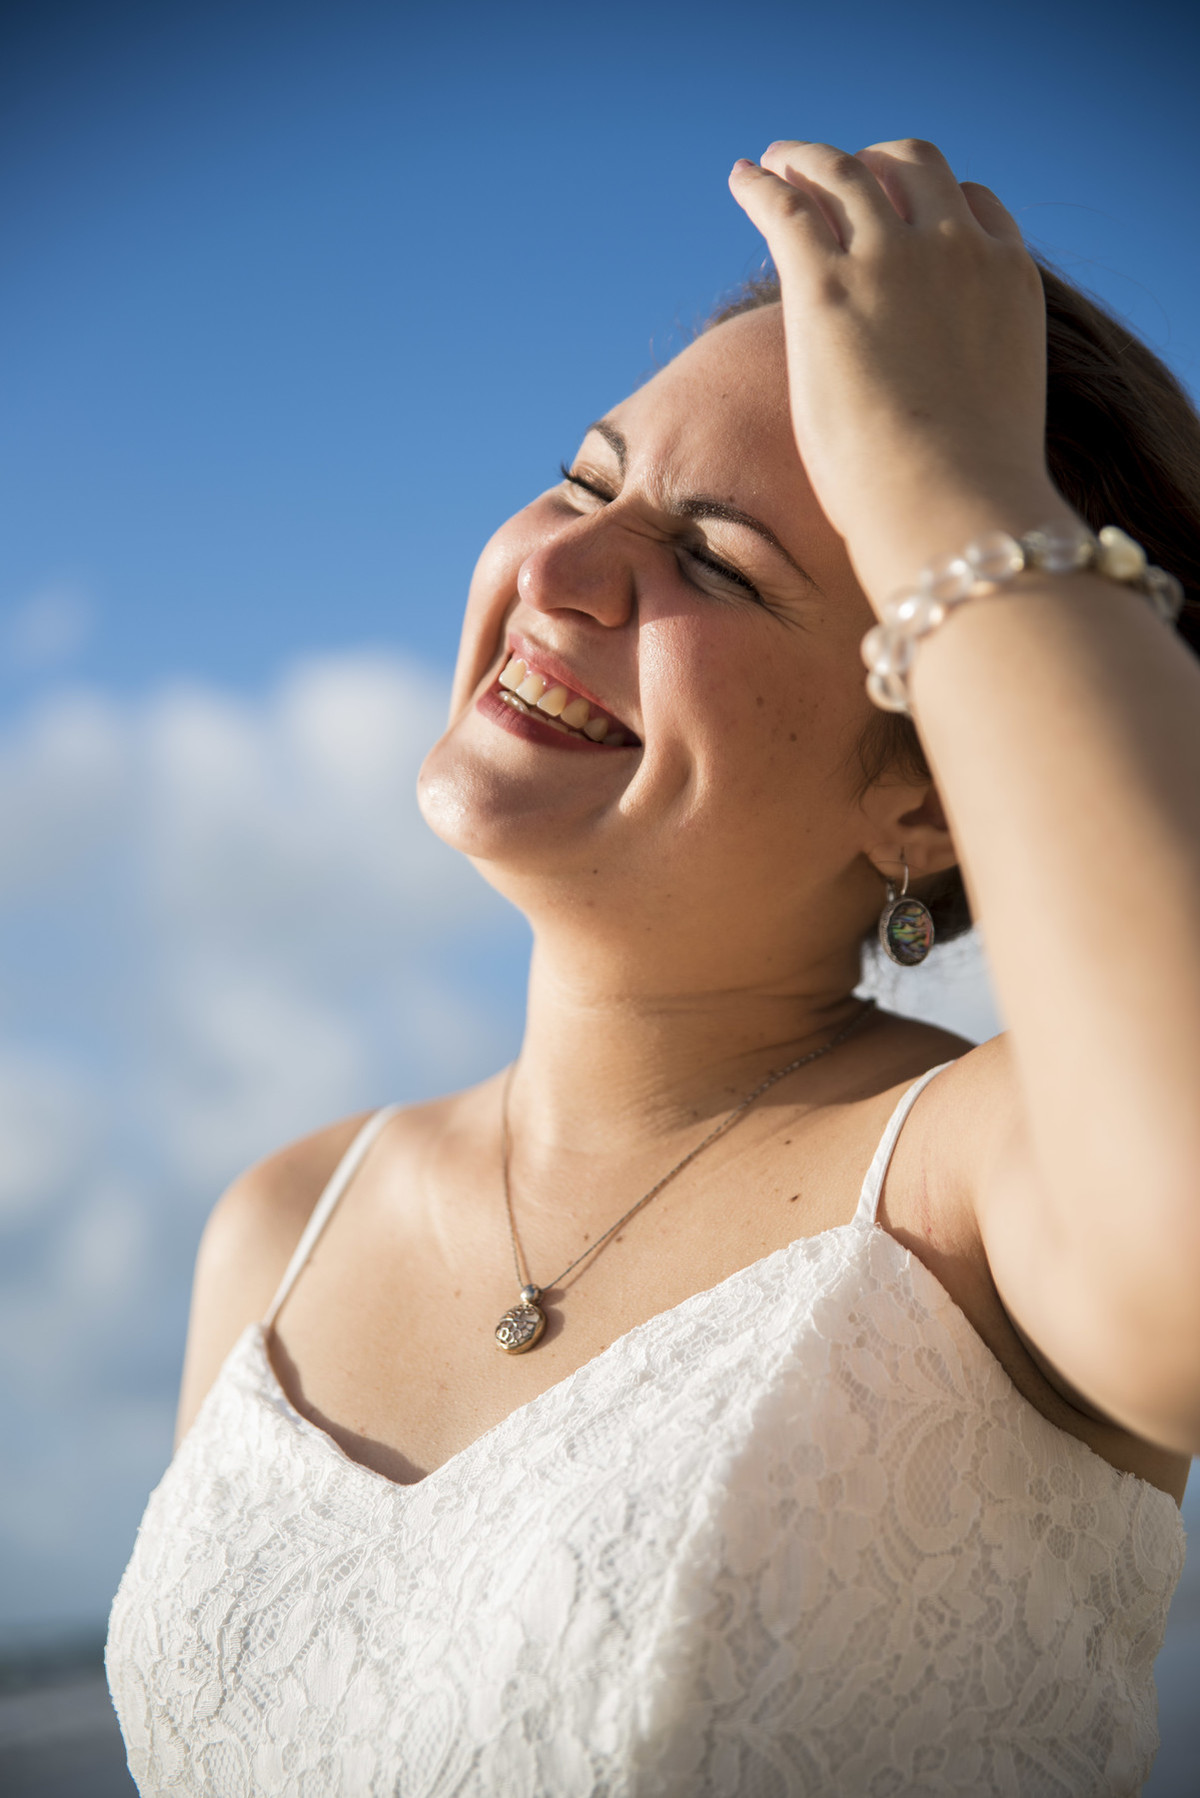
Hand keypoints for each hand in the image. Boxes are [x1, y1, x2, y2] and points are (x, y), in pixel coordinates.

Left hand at [729, 138, 1067, 601]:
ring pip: (846, 172)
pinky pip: (785, 206)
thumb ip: (971, 381)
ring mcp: (892, 257)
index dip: (931, 200)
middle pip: (913, 165)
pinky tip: (741, 180)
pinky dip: (761, 185)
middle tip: (832, 174)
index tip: (901, 211)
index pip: (973, 204)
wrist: (953, 504)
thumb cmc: (971, 492)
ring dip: (808, 160)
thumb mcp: (992, 414)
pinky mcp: (827, 284)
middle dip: (873, 163)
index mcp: (1008, 277)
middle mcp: (956, 248)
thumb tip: (944, 420)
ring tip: (777, 163)